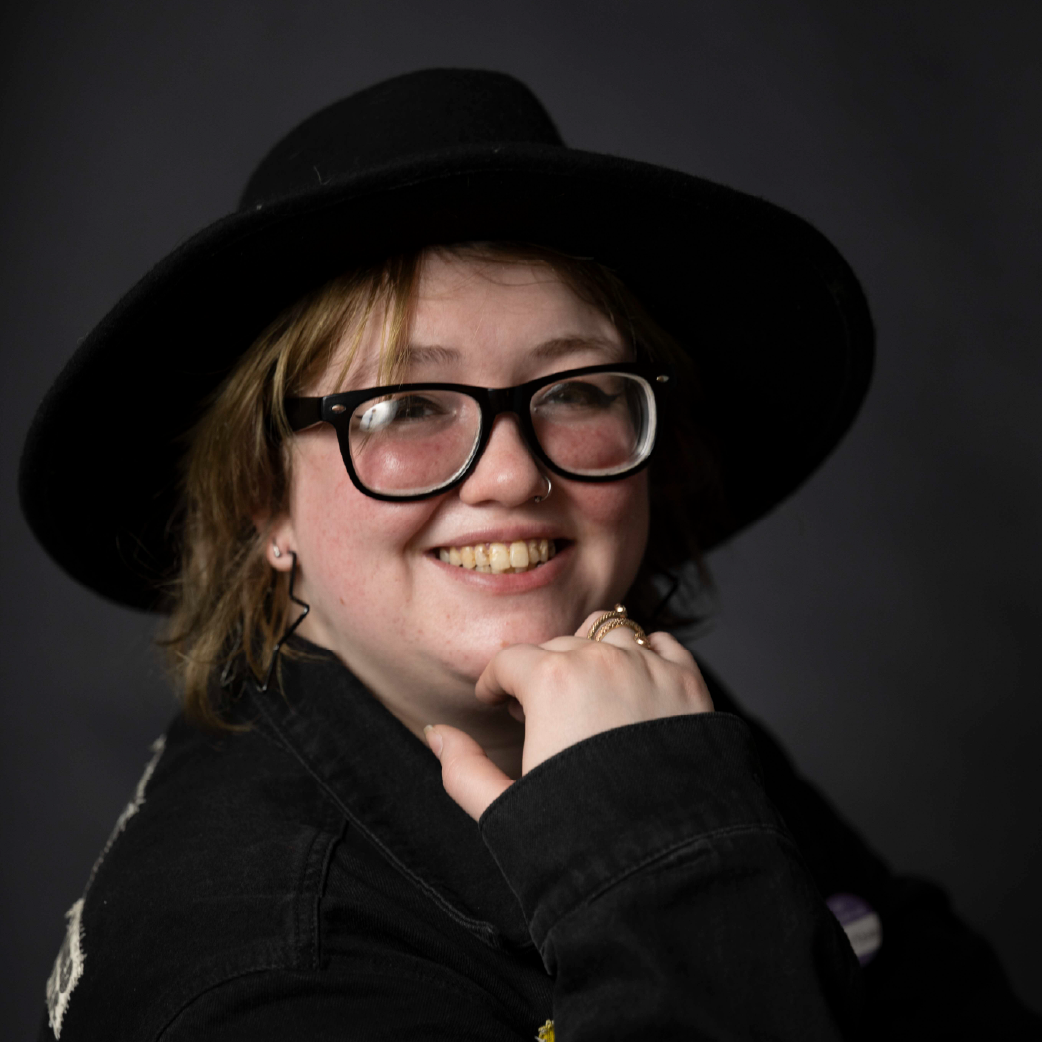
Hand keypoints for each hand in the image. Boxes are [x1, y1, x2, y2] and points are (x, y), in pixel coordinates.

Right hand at [425, 610, 713, 820]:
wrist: (664, 866)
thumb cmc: (579, 840)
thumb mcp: (502, 811)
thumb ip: (461, 768)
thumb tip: (437, 733)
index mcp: (550, 680)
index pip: (510, 660)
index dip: (495, 683)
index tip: (496, 703)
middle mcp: (600, 660)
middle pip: (558, 645)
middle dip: (542, 672)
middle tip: (543, 714)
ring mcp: (649, 668)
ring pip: (611, 633)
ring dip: (593, 654)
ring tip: (591, 693)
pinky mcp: (690, 684)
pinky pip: (663, 644)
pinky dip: (647, 654)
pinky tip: (637, 684)